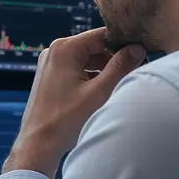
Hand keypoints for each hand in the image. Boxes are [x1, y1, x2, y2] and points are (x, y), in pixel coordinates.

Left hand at [4, 27, 146, 178]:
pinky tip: (102, 92)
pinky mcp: (50, 76)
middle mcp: (54, 51)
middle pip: (95, 46)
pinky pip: (77, 69)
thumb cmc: (65, 120)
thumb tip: (137, 48)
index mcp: (64, 49)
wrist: (38, 144)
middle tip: (132, 73)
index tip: (141, 55)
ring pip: (87, 59)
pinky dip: (91, 77)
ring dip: (104, 69)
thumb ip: (120, 67)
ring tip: (117, 86)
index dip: (123, 44)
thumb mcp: (99, 92)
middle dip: (114, 59)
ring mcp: (50, 64)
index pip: (103, 35)